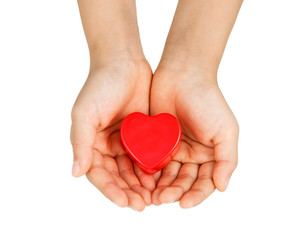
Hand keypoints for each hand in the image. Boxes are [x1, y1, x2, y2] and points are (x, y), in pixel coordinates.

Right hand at [70, 59, 158, 210]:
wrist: (124, 63)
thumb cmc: (100, 85)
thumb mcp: (85, 113)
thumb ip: (81, 143)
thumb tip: (75, 172)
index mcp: (91, 144)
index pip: (99, 174)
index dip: (111, 190)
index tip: (125, 202)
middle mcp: (107, 146)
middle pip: (118, 176)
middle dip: (129, 192)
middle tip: (143, 205)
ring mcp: (125, 141)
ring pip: (133, 170)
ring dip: (142, 185)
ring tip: (154, 198)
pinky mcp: (142, 134)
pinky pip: (147, 156)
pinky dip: (152, 169)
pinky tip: (161, 179)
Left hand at [150, 66, 238, 207]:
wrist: (183, 75)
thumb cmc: (208, 100)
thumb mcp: (226, 131)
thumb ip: (227, 160)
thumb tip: (222, 187)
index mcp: (210, 155)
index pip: (205, 182)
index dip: (196, 195)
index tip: (184, 204)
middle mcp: (192, 154)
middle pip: (184, 181)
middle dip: (175, 191)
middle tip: (163, 199)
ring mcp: (173, 148)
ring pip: (167, 174)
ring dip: (161, 186)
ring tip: (152, 195)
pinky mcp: (156, 141)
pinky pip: (152, 160)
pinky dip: (149, 172)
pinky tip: (143, 180)